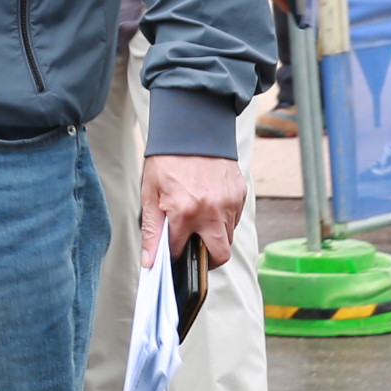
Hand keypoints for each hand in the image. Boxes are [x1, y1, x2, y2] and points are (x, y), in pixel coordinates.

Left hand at [143, 152, 247, 267]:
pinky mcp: (240, 193)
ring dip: (216, 236)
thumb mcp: (151, 193)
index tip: (171, 252)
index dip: (174, 254)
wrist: (192, 127)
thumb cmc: (168, 159)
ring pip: (229, 236)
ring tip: (200, 221)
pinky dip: (224, 219)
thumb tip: (150, 263)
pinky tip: (210, 205)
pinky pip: (235, 218)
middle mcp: (212, 211)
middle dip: (207, 260)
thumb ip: (152, 230)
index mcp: (185, 212)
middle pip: (219, 255)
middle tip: (194, 251)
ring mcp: (229, 203)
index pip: (181, 251)